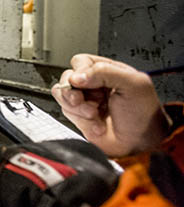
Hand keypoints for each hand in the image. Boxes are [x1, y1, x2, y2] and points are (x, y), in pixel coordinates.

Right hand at [51, 54, 168, 156]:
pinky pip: (66, 112)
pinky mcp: (80, 116)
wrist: (141, 144)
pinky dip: (80, 120)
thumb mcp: (133, 84)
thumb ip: (105, 72)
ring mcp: (86, 101)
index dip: (79, 72)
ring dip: (77, 107)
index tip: (84, 83)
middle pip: (67, 78)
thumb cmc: (144, 114)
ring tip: (93, 114)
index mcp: (107, 71)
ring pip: (62, 95)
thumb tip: (76, 76)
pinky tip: (96, 124)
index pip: (81, 62)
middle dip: (73, 92)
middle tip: (82, 100)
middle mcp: (94, 85)